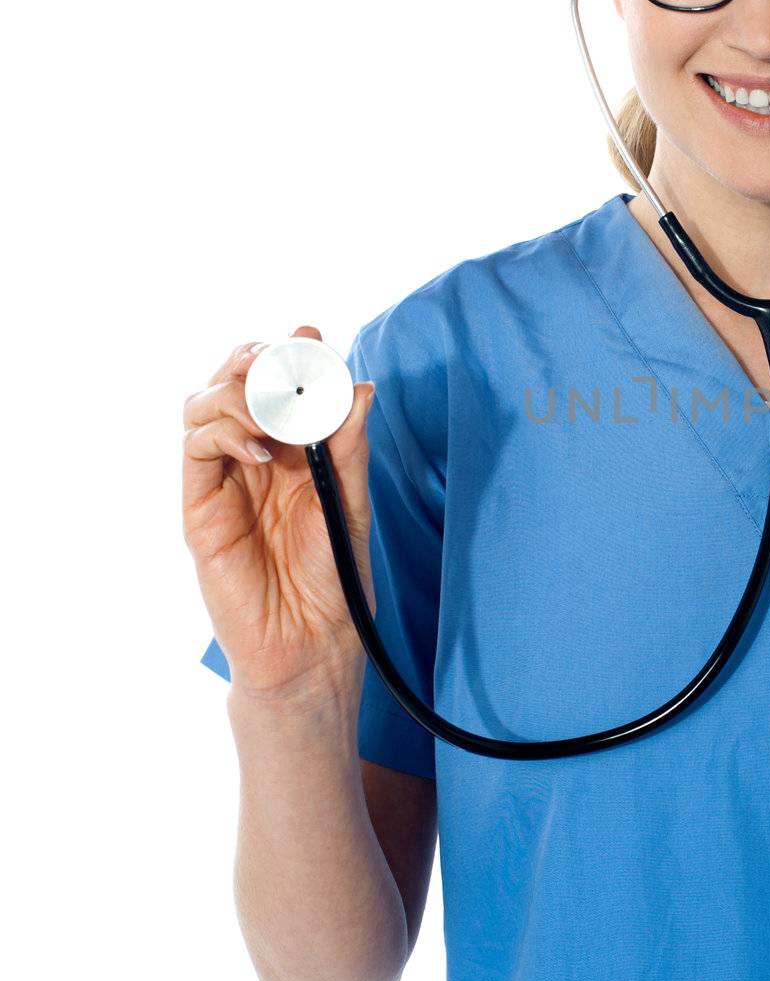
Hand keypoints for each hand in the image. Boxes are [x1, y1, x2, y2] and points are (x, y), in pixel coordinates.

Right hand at [182, 325, 377, 706]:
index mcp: (293, 453)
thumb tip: (361, 388)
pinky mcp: (200, 509)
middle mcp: (253, 459)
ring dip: (237, 392)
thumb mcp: (351, 501)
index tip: (310, 337)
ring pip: (203, 406)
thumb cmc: (334, 579)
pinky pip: (196, 450)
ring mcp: (222, 481)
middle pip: (232, 384)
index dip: (288, 356)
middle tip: (282, 360)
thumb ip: (349, 447)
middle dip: (254, 360)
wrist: (311, 643)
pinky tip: (261, 449)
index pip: (278, 387)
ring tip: (274, 414)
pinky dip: (223, 432)